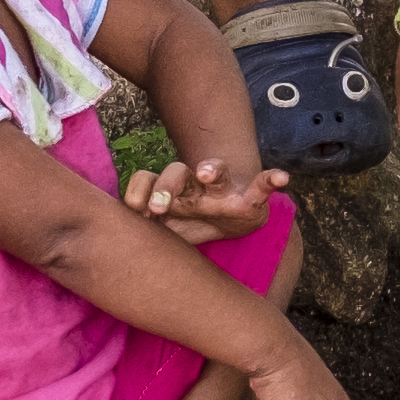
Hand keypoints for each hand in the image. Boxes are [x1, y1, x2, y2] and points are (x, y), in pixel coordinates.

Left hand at [123, 155, 278, 244]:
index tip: (137, 209)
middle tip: (159, 205)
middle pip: (177, 172)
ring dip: (211, 168)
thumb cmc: (192, 220)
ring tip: (206, 172)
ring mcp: (223, 190)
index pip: (148, 180)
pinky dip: (271, 180)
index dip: (138, 191)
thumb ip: (145, 225)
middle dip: (167, 185)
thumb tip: (117, 231)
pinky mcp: (251, 199)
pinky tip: (281, 178)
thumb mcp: (166, 226)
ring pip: (216, 171)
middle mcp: (194, 186)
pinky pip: (262, 184)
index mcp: (171, 191)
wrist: (233, 219)